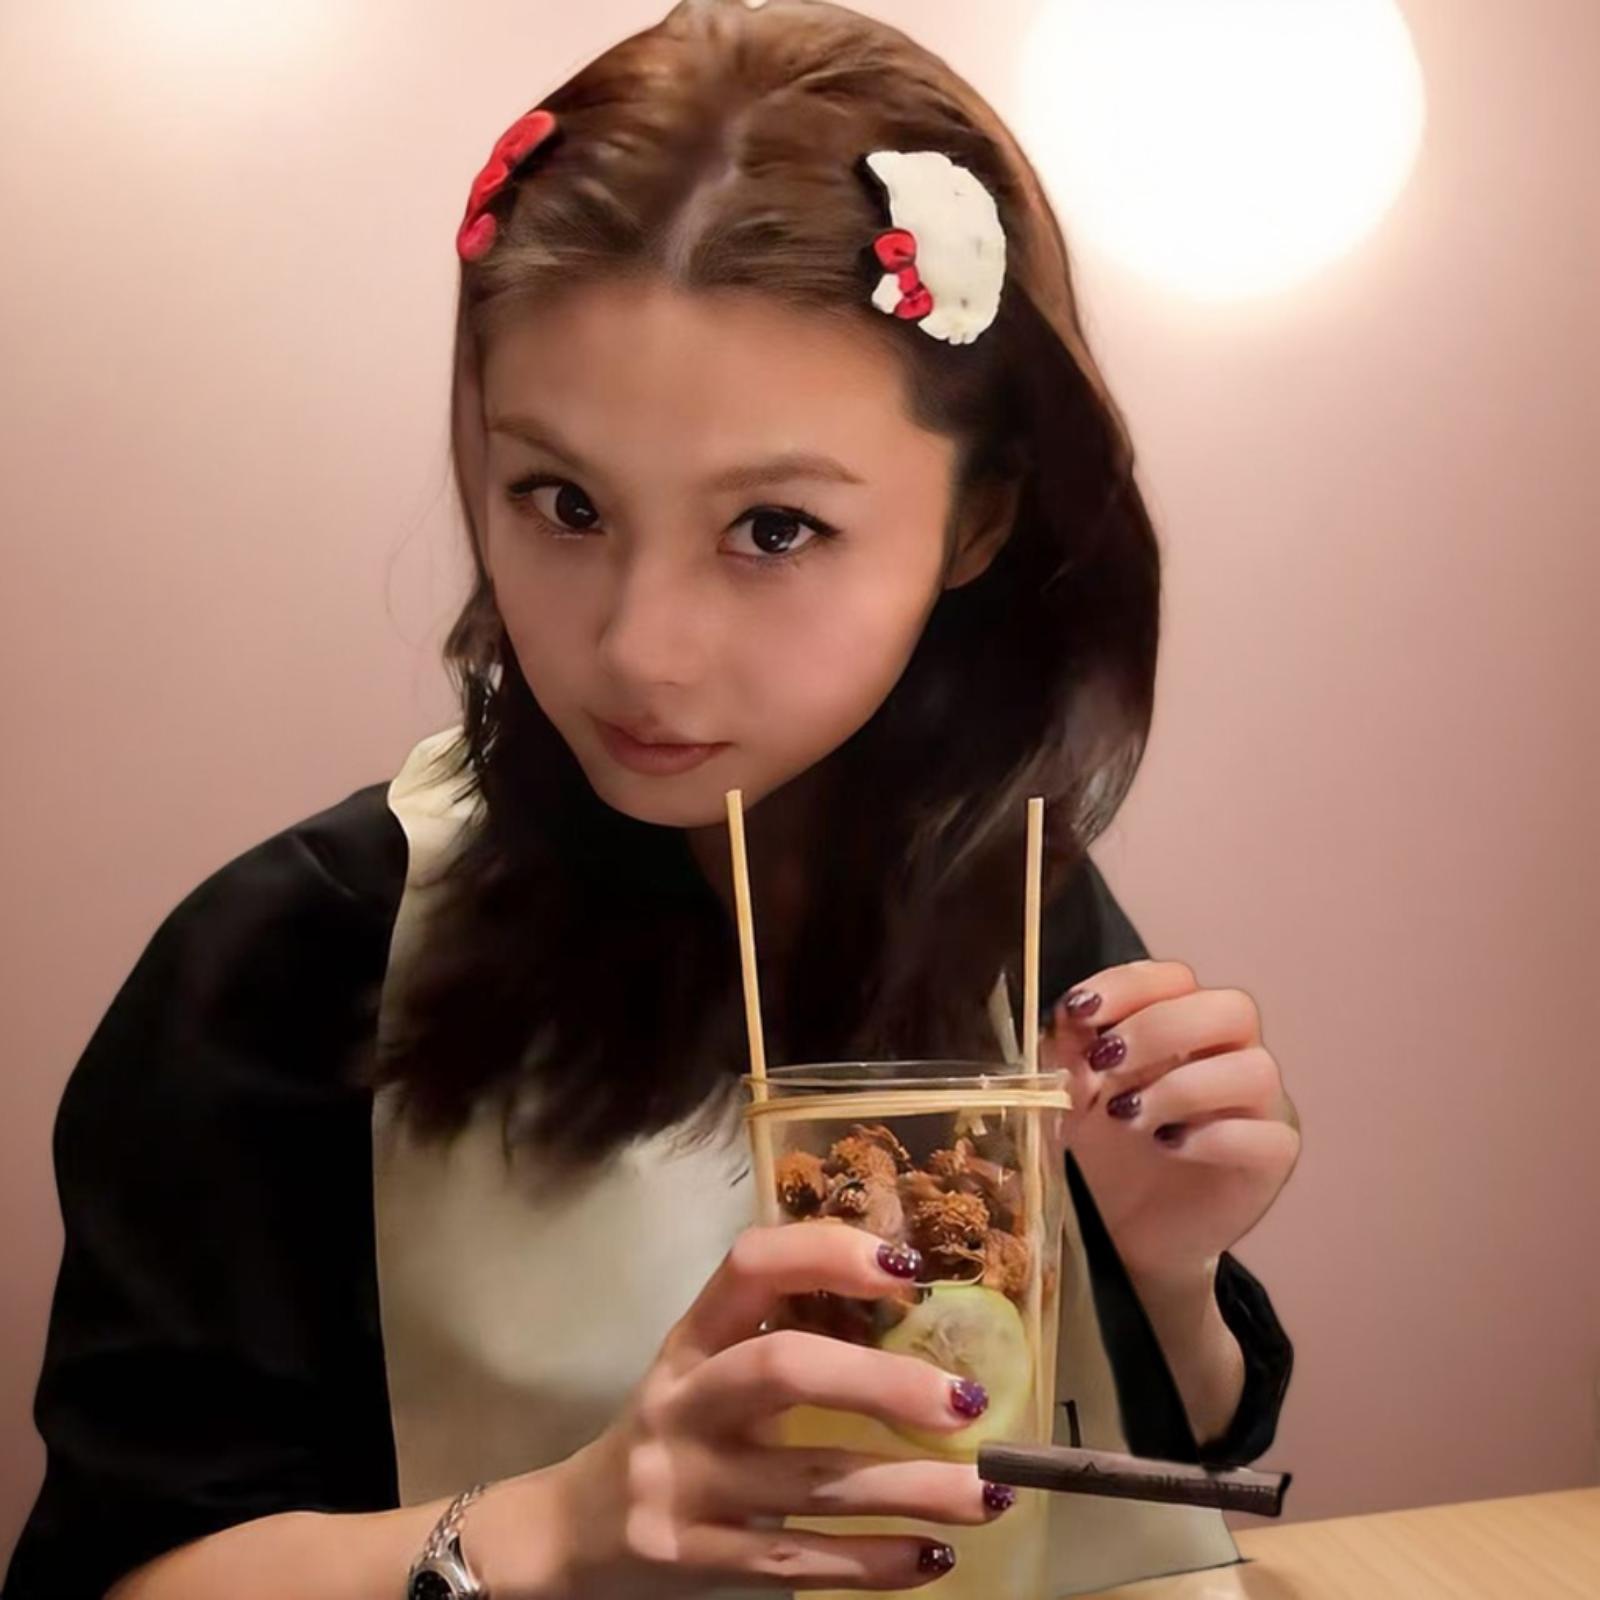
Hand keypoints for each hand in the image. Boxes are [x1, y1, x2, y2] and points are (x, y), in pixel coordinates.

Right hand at [476, 1222, 1012, 1597]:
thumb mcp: (707, 1372)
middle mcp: (683, 1399)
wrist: (572, 1535)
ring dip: (912, 1486)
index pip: (751, 1265)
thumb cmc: (675, 1433)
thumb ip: (783, 1340)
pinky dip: (874, 1561)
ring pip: (809, 1481)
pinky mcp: (693, 1557)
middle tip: (967, 1402)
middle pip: (782, 1368)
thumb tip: (921, 1326)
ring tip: (989, 1491)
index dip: (827, 1254)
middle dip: (882, 1383)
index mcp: (692, 1337)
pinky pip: (798, 1558)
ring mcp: (683, 1482)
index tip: (909, 1269)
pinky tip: (934, 1554)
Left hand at [1042, 959, 1299, 1289]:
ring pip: (1256, 1068)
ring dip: (1183, 1086)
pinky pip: (1266, 1136)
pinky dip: (1212, 1137)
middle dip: (1161, 1028)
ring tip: (1126, 1116)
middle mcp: (1230, 1055)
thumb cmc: (1103, 1150)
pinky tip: (1165, 1145)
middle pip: (1232, 1008)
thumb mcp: (1071, 1094)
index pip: (1176, 978)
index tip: (1080, 1011)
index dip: (1129, 985)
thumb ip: (1071, 1050)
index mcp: (1182, 1026)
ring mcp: (1259, 1107)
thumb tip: (1072, 1013)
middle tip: (1105, 1063)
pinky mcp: (1269, 1160)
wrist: (1124, 1230)